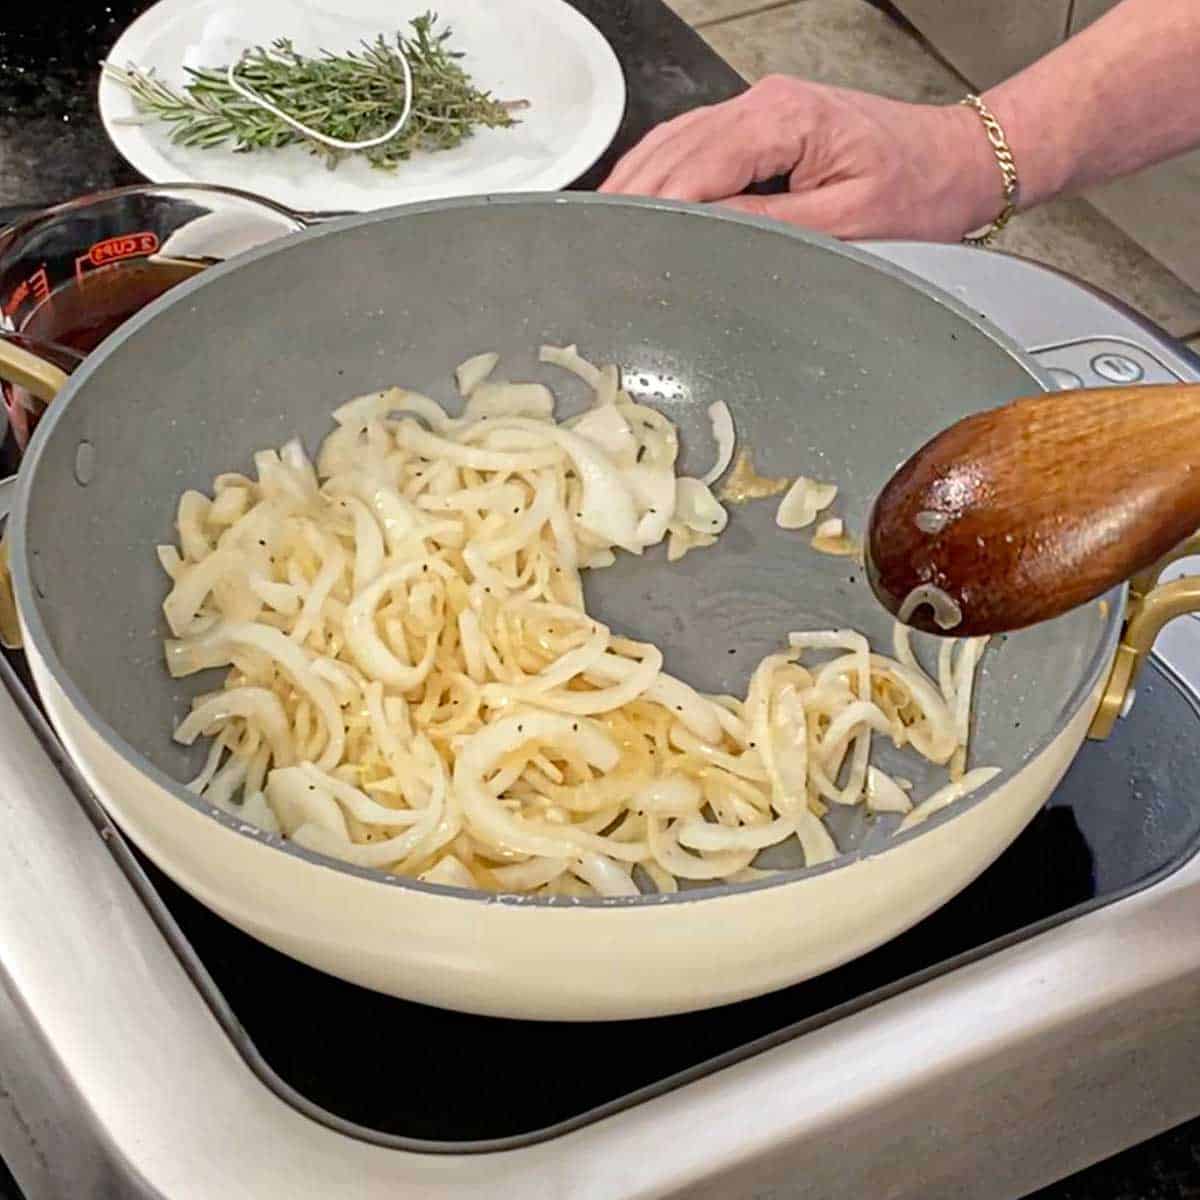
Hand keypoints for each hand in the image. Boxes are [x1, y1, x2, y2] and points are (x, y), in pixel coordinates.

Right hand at [600, 75, 1001, 241]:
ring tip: (607, 230)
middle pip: (670, 151)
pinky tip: (643, 199)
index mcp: (782, 120)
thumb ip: (772, 227)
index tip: (621, 247)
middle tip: (598, 247)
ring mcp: (760, 109)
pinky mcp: (762, 124)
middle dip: (631, 199)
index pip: (692, 169)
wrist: (959, 159)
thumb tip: (710, 238)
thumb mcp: (848, 221)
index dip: (652, 211)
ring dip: (637, 184)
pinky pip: (692, 143)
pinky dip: (660, 174)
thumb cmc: (919, 188)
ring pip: (673, 142)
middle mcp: (764, 104)